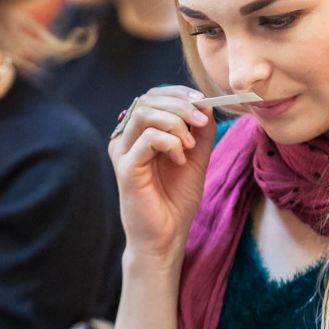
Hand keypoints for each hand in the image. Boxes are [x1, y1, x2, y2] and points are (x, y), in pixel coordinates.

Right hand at [109, 86, 216, 264]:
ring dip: (175, 122)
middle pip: (147, 100)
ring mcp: (122, 152)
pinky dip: (170, 142)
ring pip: (144, 113)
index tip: (203, 101)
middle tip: (202, 120)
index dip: (177, 92)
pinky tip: (180, 159)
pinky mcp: (125, 168)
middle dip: (180, 105)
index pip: (152, 96)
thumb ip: (199, 130)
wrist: (168, 235)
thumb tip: (205, 103)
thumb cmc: (177, 198)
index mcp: (140, 132)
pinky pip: (146, 138)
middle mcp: (126, 138)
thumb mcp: (196, 156)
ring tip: (189, 145)